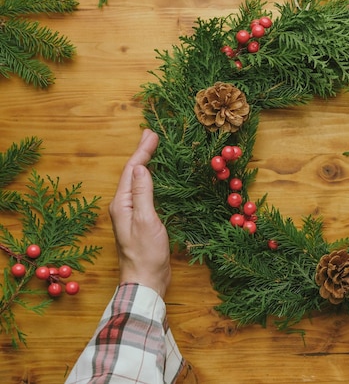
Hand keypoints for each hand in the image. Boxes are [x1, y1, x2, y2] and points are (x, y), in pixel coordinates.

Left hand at [109, 129, 170, 297]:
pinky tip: (157, 177)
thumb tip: (139, 167)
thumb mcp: (146, 220)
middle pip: (132, 173)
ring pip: (137, 181)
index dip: (142, 151)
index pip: (131, 170)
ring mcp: (132, 213)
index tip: (153, 135)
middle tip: (151, 135)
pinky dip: (152, 179)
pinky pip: (145, 192)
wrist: (145, 281)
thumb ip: (142, 193)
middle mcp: (124, 206)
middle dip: (142, 153)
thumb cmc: (146, 253)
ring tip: (153, 149)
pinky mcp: (141, 220)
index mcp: (122, 203)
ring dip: (146, 164)